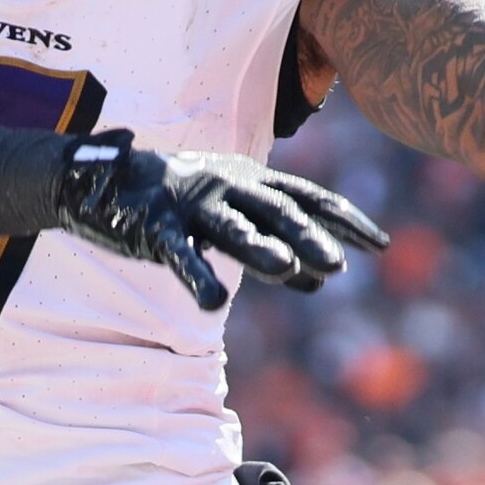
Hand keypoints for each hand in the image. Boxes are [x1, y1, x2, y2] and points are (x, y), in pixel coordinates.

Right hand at [50, 130, 381, 310]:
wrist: (105, 182)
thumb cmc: (182, 203)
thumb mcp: (235, 221)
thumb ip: (278, 247)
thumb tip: (321, 282)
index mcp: (253, 180)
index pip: (310, 197)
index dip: (346, 220)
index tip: (379, 245)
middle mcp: (229, 185)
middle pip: (277, 211)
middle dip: (308, 237)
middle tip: (337, 265)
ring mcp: (192, 204)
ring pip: (232, 228)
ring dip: (258, 248)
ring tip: (285, 270)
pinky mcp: (156, 227)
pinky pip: (179, 254)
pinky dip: (196, 276)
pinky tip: (213, 304)